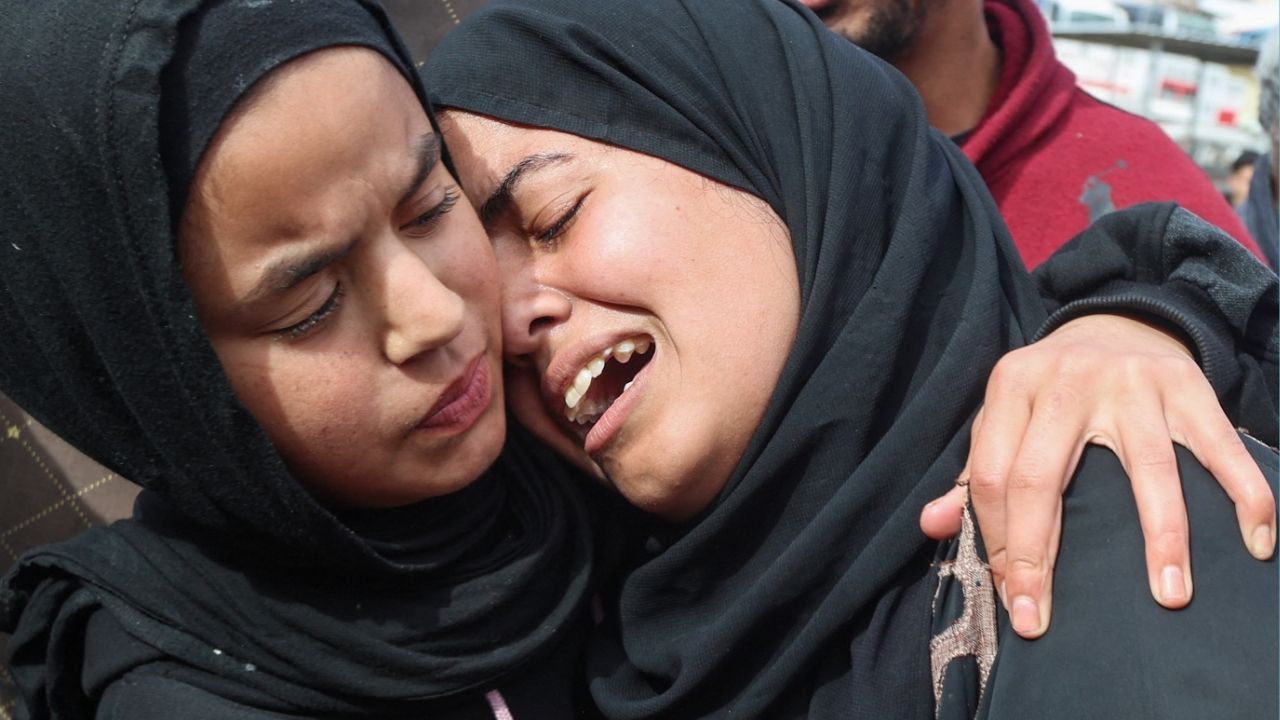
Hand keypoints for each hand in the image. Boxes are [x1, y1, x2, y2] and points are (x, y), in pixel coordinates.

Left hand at [919, 313, 1275, 638]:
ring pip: (1148, 470)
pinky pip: (1221, 447)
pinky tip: (1255, 541)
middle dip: (1040, 556)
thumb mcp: (1004, 415)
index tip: (1013, 595)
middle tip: (1041, 618)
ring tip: (1168, 594)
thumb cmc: (1050, 390)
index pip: (990, 476)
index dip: (997, 541)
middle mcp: (1067, 380)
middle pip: (1042, 478)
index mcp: (1012, 385)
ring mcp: (1133, 383)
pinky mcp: (1189, 387)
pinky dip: (1245, 494)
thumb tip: (933, 525)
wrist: (1115, 321)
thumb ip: (971, 473)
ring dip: (1161, 538)